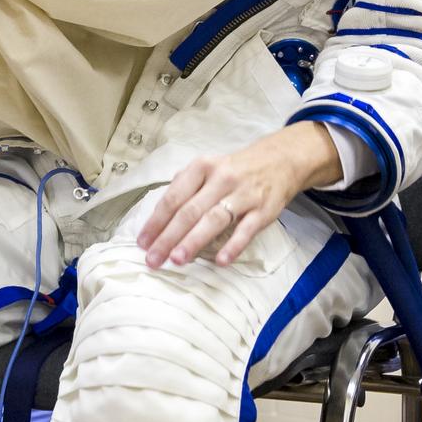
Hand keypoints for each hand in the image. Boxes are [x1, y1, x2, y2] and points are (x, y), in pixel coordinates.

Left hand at [137, 122, 341, 268]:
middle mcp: (221, 178)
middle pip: (189, 210)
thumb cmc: (234, 170)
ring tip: (177, 260)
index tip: (142, 242)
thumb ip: (185, 187)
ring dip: (194, 241)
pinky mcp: (263, 210)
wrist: (279, 160)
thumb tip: (158, 217)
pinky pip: (246, 229)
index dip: (156, 221)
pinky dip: (233, 245)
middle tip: (153, 259)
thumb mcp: (207, 168)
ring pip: (214, 219)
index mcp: (202, 167)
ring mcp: (243, 194)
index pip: (174, 196)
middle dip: (168, 237)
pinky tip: (220, 261)